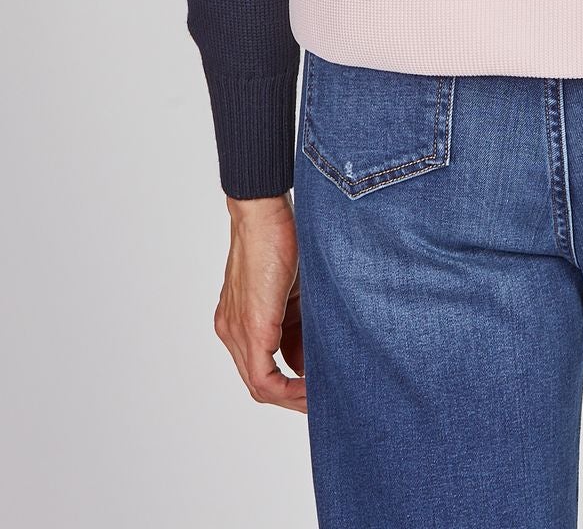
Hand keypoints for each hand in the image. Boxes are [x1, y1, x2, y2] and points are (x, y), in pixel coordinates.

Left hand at [214, 193, 306, 410]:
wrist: (262, 210)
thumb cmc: (281, 237)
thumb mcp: (293, 289)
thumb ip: (296, 323)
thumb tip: (310, 359)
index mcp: (240, 320)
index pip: (261, 367)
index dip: (289, 384)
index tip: (316, 387)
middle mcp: (231, 330)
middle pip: (259, 383)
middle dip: (293, 396)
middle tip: (322, 400)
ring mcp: (236, 330)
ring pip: (260, 385)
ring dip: (292, 395)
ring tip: (321, 396)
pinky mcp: (251, 327)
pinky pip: (263, 378)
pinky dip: (287, 389)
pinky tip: (311, 389)